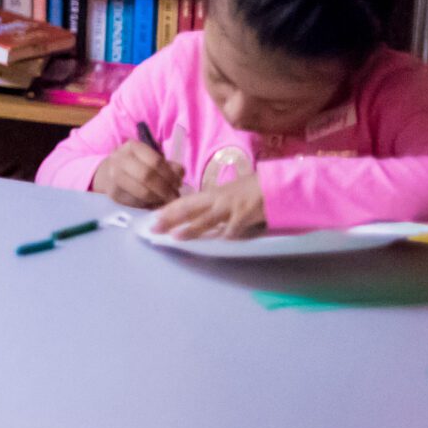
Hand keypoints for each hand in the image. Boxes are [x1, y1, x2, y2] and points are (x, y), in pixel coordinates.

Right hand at [92, 139, 182, 208]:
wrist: (107, 174)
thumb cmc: (136, 166)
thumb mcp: (150, 159)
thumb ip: (168, 165)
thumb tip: (180, 174)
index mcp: (132, 147)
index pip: (156, 161)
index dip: (170, 175)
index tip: (178, 184)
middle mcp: (120, 159)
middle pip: (147, 176)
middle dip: (165, 188)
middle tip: (174, 196)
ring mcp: (114, 176)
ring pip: (142, 191)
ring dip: (158, 198)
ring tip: (166, 201)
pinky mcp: (113, 193)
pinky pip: (136, 202)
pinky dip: (148, 204)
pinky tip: (154, 204)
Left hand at [150, 173, 266, 241]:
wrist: (274, 185)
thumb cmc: (251, 190)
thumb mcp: (227, 194)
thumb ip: (212, 204)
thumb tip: (196, 215)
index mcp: (212, 194)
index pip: (185, 201)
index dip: (169, 208)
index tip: (153, 216)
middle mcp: (217, 199)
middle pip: (189, 208)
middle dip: (170, 218)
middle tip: (153, 227)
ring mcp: (230, 208)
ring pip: (206, 219)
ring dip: (190, 229)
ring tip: (175, 236)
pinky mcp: (244, 216)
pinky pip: (231, 230)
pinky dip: (225, 237)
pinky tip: (219, 242)